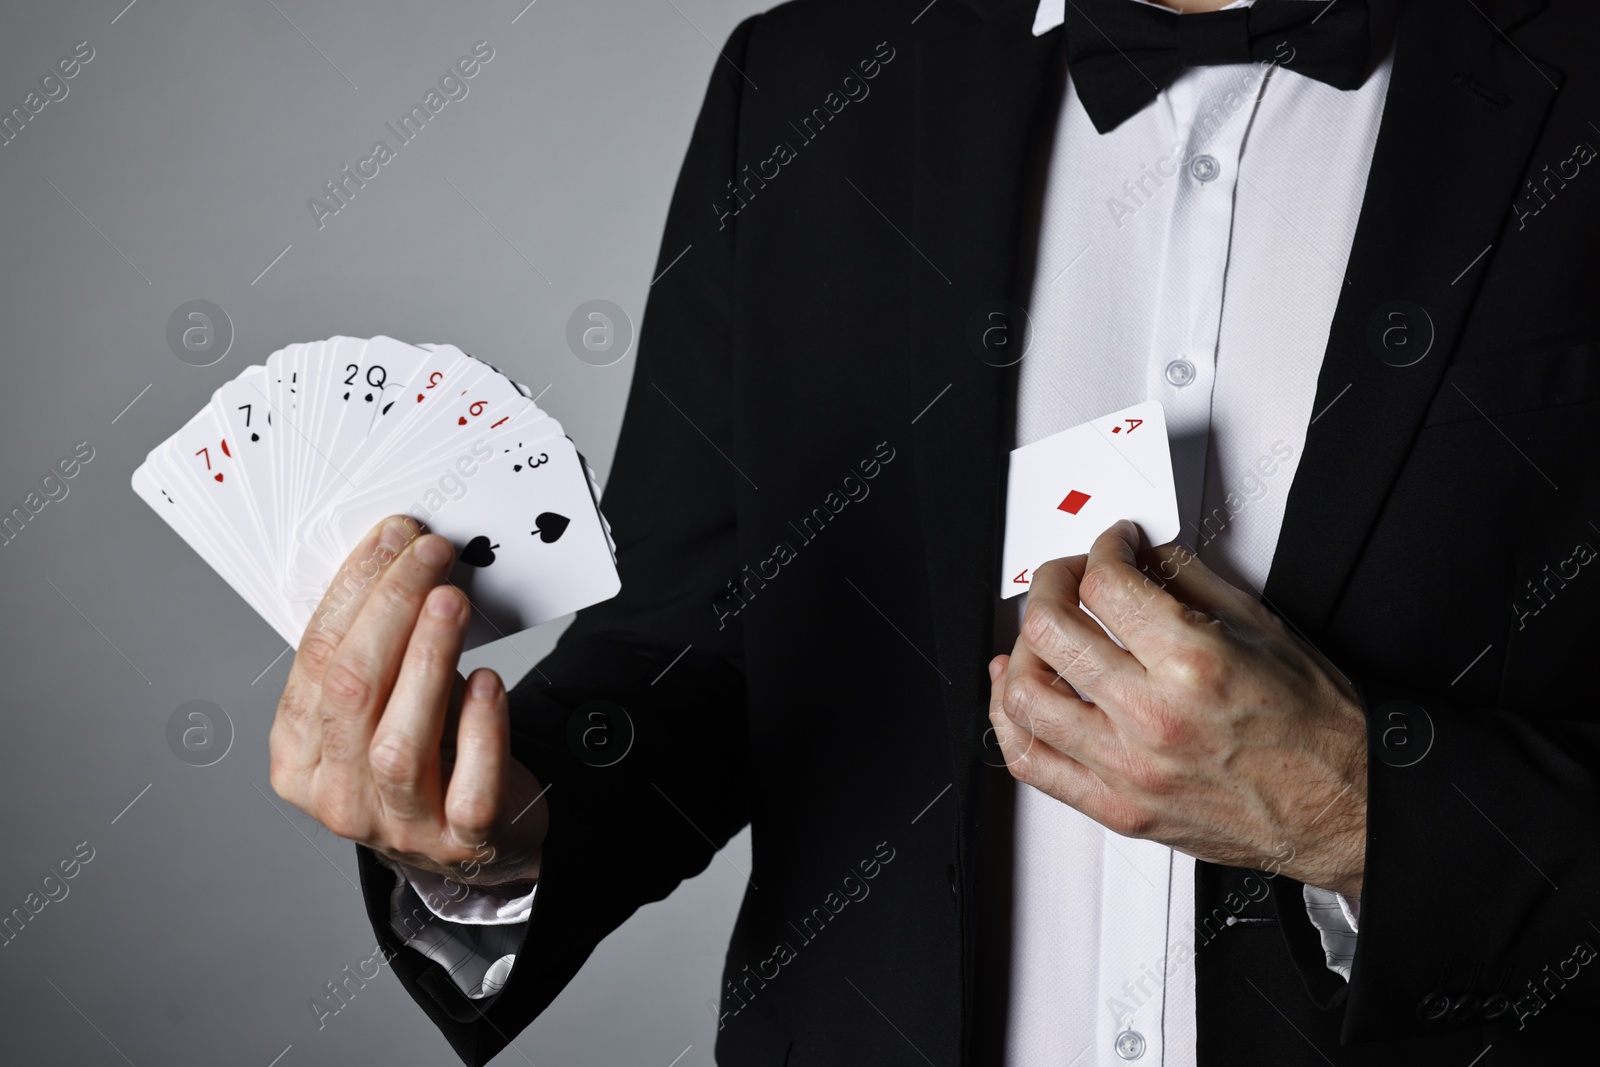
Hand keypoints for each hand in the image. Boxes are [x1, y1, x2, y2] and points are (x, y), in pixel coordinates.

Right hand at [270, 516, 547, 889]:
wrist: (480, 839)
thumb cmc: (429, 760)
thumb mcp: (382, 709)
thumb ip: (378, 652)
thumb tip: (399, 558)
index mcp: (298, 758)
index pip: (314, 660)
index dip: (353, 591)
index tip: (391, 539)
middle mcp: (338, 798)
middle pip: (351, 692)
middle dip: (390, 609)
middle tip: (429, 556)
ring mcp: (400, 827)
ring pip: (398, 742)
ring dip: (427, 660)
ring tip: (451, 603)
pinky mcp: (463, 842)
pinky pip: (468, 786)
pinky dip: (478, 730)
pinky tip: (488, 683)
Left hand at [988, 520, 1367, 896]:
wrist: (1344, 807)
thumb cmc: (1315, 726)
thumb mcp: (1261, 627)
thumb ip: (1186, 581)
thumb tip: (1138, 554)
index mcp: (1194, 664)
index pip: (1104, 585)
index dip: (1101, 550)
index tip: (1111, 547)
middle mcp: (1153, 717)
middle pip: (1049, 630)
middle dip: (1050, 584)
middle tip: (1068, 578)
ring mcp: (1128, 770)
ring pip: (1024, 696)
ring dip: (1022, 650)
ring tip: (1041, 634)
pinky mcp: (1118, 810)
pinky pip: (1031, 763)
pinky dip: (1009, 720)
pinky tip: (1018, 691)